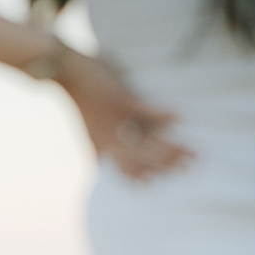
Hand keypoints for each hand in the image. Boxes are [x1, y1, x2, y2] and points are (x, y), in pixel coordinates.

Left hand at [55, 47, 193, 179]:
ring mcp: (115, 121)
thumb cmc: (79, 93)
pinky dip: (161, 115)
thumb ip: (95, 145)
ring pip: (147, 143)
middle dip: (167, 165)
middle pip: (142, 159)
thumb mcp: (86, 125)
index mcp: (101, 143)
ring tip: (192, 153)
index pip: (123, 168)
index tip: (152, 184)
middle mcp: (109, 138)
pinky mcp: (119, 102)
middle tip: (189, 167)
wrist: (62, 70)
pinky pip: (144, 112)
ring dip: (172, 149)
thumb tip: (98, 161)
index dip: (137, 178)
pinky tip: (179, 117)